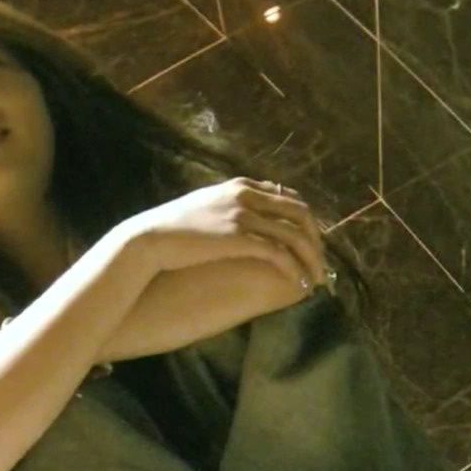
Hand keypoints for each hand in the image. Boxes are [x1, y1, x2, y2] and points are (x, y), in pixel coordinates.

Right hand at [120, 177, 327, 288]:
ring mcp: (243, 214)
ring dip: (311, 259)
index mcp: (241, 186)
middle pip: (300, 213)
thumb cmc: (171, 231)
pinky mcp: (239, 237)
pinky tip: (300, 283)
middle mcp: (247, 195)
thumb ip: (226, 208)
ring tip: (317, 280)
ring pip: (295, 234)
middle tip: (321, 264)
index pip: (288, 197)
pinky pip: (279, 252)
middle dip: (317, 240)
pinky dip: (294, 269)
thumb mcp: (204, 209)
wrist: (149, 239)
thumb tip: (236, 222)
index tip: (310, 244)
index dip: (305, 223)